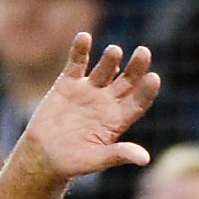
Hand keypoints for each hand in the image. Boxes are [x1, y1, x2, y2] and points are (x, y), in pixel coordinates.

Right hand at [18, 34, 159, 179]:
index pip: (137, 102)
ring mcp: (89, 91)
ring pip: (104, 70)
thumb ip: (119, 154)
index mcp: (118, 120)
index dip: (146, 91)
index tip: (154, 78)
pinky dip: (79, 50)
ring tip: (115, 50)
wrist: (44, 155)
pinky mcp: (68, 84)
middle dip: (135, 67)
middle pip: (126, 81)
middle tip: (144, 52)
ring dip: (110, 60)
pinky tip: (84, 37)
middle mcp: (107, 102)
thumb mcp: (98, 160)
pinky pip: (76, 64)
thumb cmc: (75, 162)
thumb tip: (145, 159)